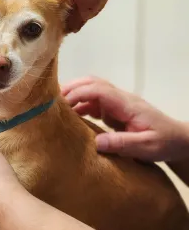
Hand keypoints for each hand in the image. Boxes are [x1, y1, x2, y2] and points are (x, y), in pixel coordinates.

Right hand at [61, 77, 188, 161]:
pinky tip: (72, 116)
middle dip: (72, 88)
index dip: (80, 94)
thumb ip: (122, 144)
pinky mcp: (116, 110)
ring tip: (57, 107)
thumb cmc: (164, 142)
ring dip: (75, 95)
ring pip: (92, 90)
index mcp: (127, 104)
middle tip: (53, 100)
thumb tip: (96, 142)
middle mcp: (121, 99)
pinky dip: (81, 105)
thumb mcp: (146, 147)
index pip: (99, 90)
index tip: (63, 104)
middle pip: (93, 83)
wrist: (177, 139)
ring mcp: (118, 103)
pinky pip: (95, 102)